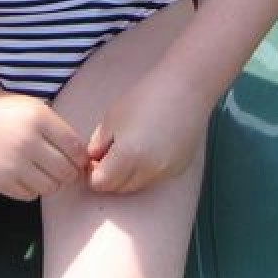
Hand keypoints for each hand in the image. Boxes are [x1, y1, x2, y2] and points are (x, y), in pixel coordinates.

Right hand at [0, 93, 88, 199]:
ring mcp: (13, 163)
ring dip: (50, 182)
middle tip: (59, 167)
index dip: (80, 157)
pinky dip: (31, 189)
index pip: (77, 148)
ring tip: (40, 171)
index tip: (74, 157)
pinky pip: (30, 195)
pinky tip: (23, 176)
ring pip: (51, 187)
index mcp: (38, 117)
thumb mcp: (26, 105)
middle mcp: (28, 141)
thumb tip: (82, 154)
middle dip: (68, 172)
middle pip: (67, 171)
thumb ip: (54, 126)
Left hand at [86, 79, 210, 194]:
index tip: (94, 160)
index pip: (100, 183)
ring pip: (137, 185)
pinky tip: (149, 149)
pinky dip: (147, 171)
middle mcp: (147, 170)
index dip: (92, 174)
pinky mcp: (179, 169)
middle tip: (109, 155)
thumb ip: (98, 144)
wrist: (185, 89)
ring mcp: (166, 172)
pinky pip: (155, 178)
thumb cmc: (145, 97)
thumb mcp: (112, 117)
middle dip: (109, 176)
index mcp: (127, 156)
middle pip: (119, 188)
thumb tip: (93, 160)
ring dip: (128, 175)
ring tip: (130, 150)